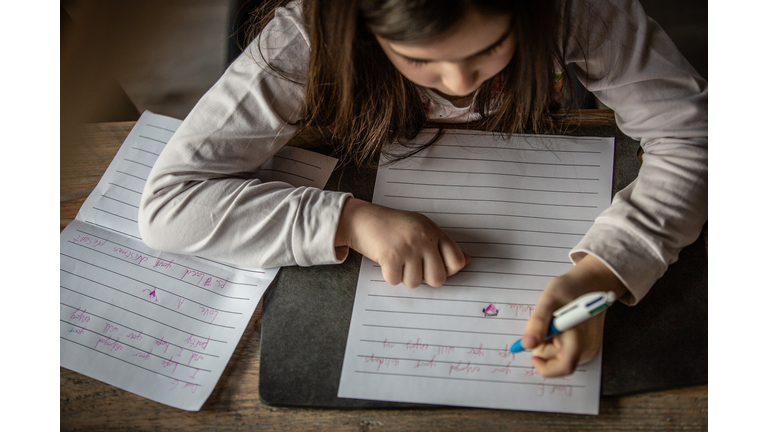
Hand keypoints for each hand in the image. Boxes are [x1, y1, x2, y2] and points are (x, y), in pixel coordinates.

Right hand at [335, 198, 468, 287]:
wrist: (364, 218)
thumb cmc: (394, 225)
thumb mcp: (422, 228)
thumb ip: (443, 246)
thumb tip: (466, 262)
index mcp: (434, 232)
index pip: (456, 262)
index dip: (447, 270)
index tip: (434, 265)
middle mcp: (423, 239)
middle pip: (438, 279)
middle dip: (425, 278)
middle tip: (414, 267)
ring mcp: (407, 248)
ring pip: (415, 283)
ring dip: (404, 277)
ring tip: (398, 261)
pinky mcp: (390, 256)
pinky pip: (396, 281)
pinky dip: (389, 275)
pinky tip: (386, 261)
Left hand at [521, 254, 625, 376]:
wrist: (591, 282)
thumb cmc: (570, 288)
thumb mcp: (549, 300)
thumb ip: (538, 323)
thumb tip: (527, 344)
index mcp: (580, 341)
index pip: (562, 368)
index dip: (544, 366)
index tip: (531, 351)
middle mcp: (587, 350)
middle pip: (556, 360)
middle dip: (544, 344)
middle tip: (545, 322)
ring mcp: (588, 348)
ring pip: (559, 354)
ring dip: (550, 341)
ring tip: (554, 320)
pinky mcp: (588, 345)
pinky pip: (565, 349)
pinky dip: (557, 339)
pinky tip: (559, 325)